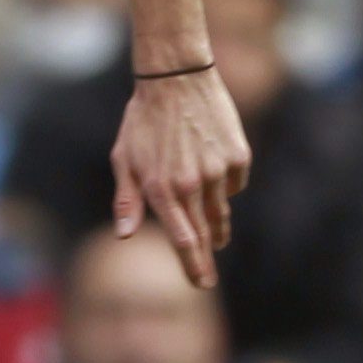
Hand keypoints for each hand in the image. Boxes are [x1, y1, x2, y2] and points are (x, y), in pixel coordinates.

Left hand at [110, 67, 249, 289]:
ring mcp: (218, 170)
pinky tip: (211, 168)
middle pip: (205, 232)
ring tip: (216, 235)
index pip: (182, 239)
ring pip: (220, 208)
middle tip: (207, 278)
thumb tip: (125, 235)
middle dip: (206, 257)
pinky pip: (234, 183)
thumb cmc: (142, 121)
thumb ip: (126, 200)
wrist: (176, 78)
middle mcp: (191, 184)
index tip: (201, 284)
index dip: (193, 265)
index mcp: (160, 188)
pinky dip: (224, 183)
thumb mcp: (124, 159)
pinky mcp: (237, 155)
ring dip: (215, 222)